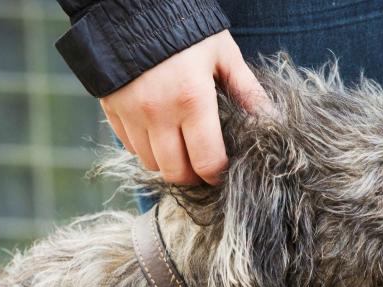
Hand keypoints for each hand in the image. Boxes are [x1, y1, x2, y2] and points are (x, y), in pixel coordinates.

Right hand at [99, 30, 269, 184]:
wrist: (131, 6)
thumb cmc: (185, 29)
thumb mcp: (223, 53)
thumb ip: (246, 90)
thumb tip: (271, 119)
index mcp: (192, 101)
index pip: (206, 161)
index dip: (217, 173)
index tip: (222, 170)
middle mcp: (159, 114)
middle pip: (176, 171)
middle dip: (193, 174)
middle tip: (202, 163)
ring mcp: (131, 114)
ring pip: (150, 163)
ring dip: (167, 162)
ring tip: (181, 146)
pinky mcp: (111, 109)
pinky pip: (128, 145)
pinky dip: (144, 146)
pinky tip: (158, 131)